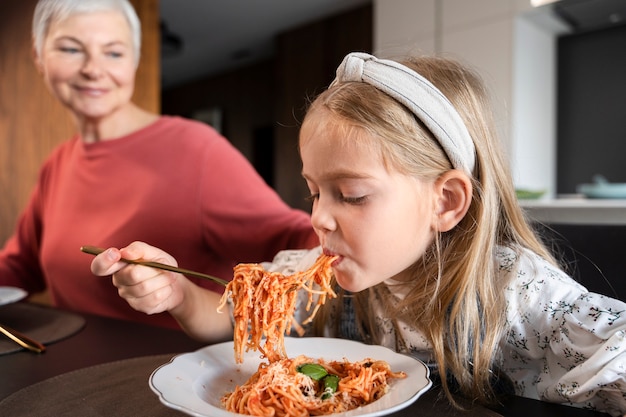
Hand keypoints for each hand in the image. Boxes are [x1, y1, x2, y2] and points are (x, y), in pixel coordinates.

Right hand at [91, 241, 232, 342]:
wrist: (180, 286)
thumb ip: (140, 250)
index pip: (100, 265)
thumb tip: (125, 252)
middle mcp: (120, 282)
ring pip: (141, 291)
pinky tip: (166, 294)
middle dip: (149, 272)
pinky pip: (150, 303)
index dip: (104, 262)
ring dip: (159, 284)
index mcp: (120, 266)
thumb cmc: (166, 268)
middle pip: (128, 277)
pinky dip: (163, 297)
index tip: (115, 257)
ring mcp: (130, 297)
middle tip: (160, 271)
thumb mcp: (157, 254)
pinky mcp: (142, 308)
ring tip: (166, 282)